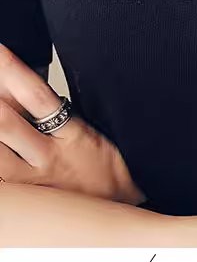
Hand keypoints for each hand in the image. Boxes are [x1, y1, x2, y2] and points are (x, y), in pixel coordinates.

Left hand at [0, 43, 143, 204]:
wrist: (119, 210)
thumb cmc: (109, 168)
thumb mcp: (94, 130)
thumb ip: (61, 111)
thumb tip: (27, 86)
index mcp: (73, 132)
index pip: (36, 94)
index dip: (13, 70)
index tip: (0, 52)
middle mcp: (48, 156)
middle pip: (5, 121)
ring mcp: (32, 179)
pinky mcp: (23, 195)